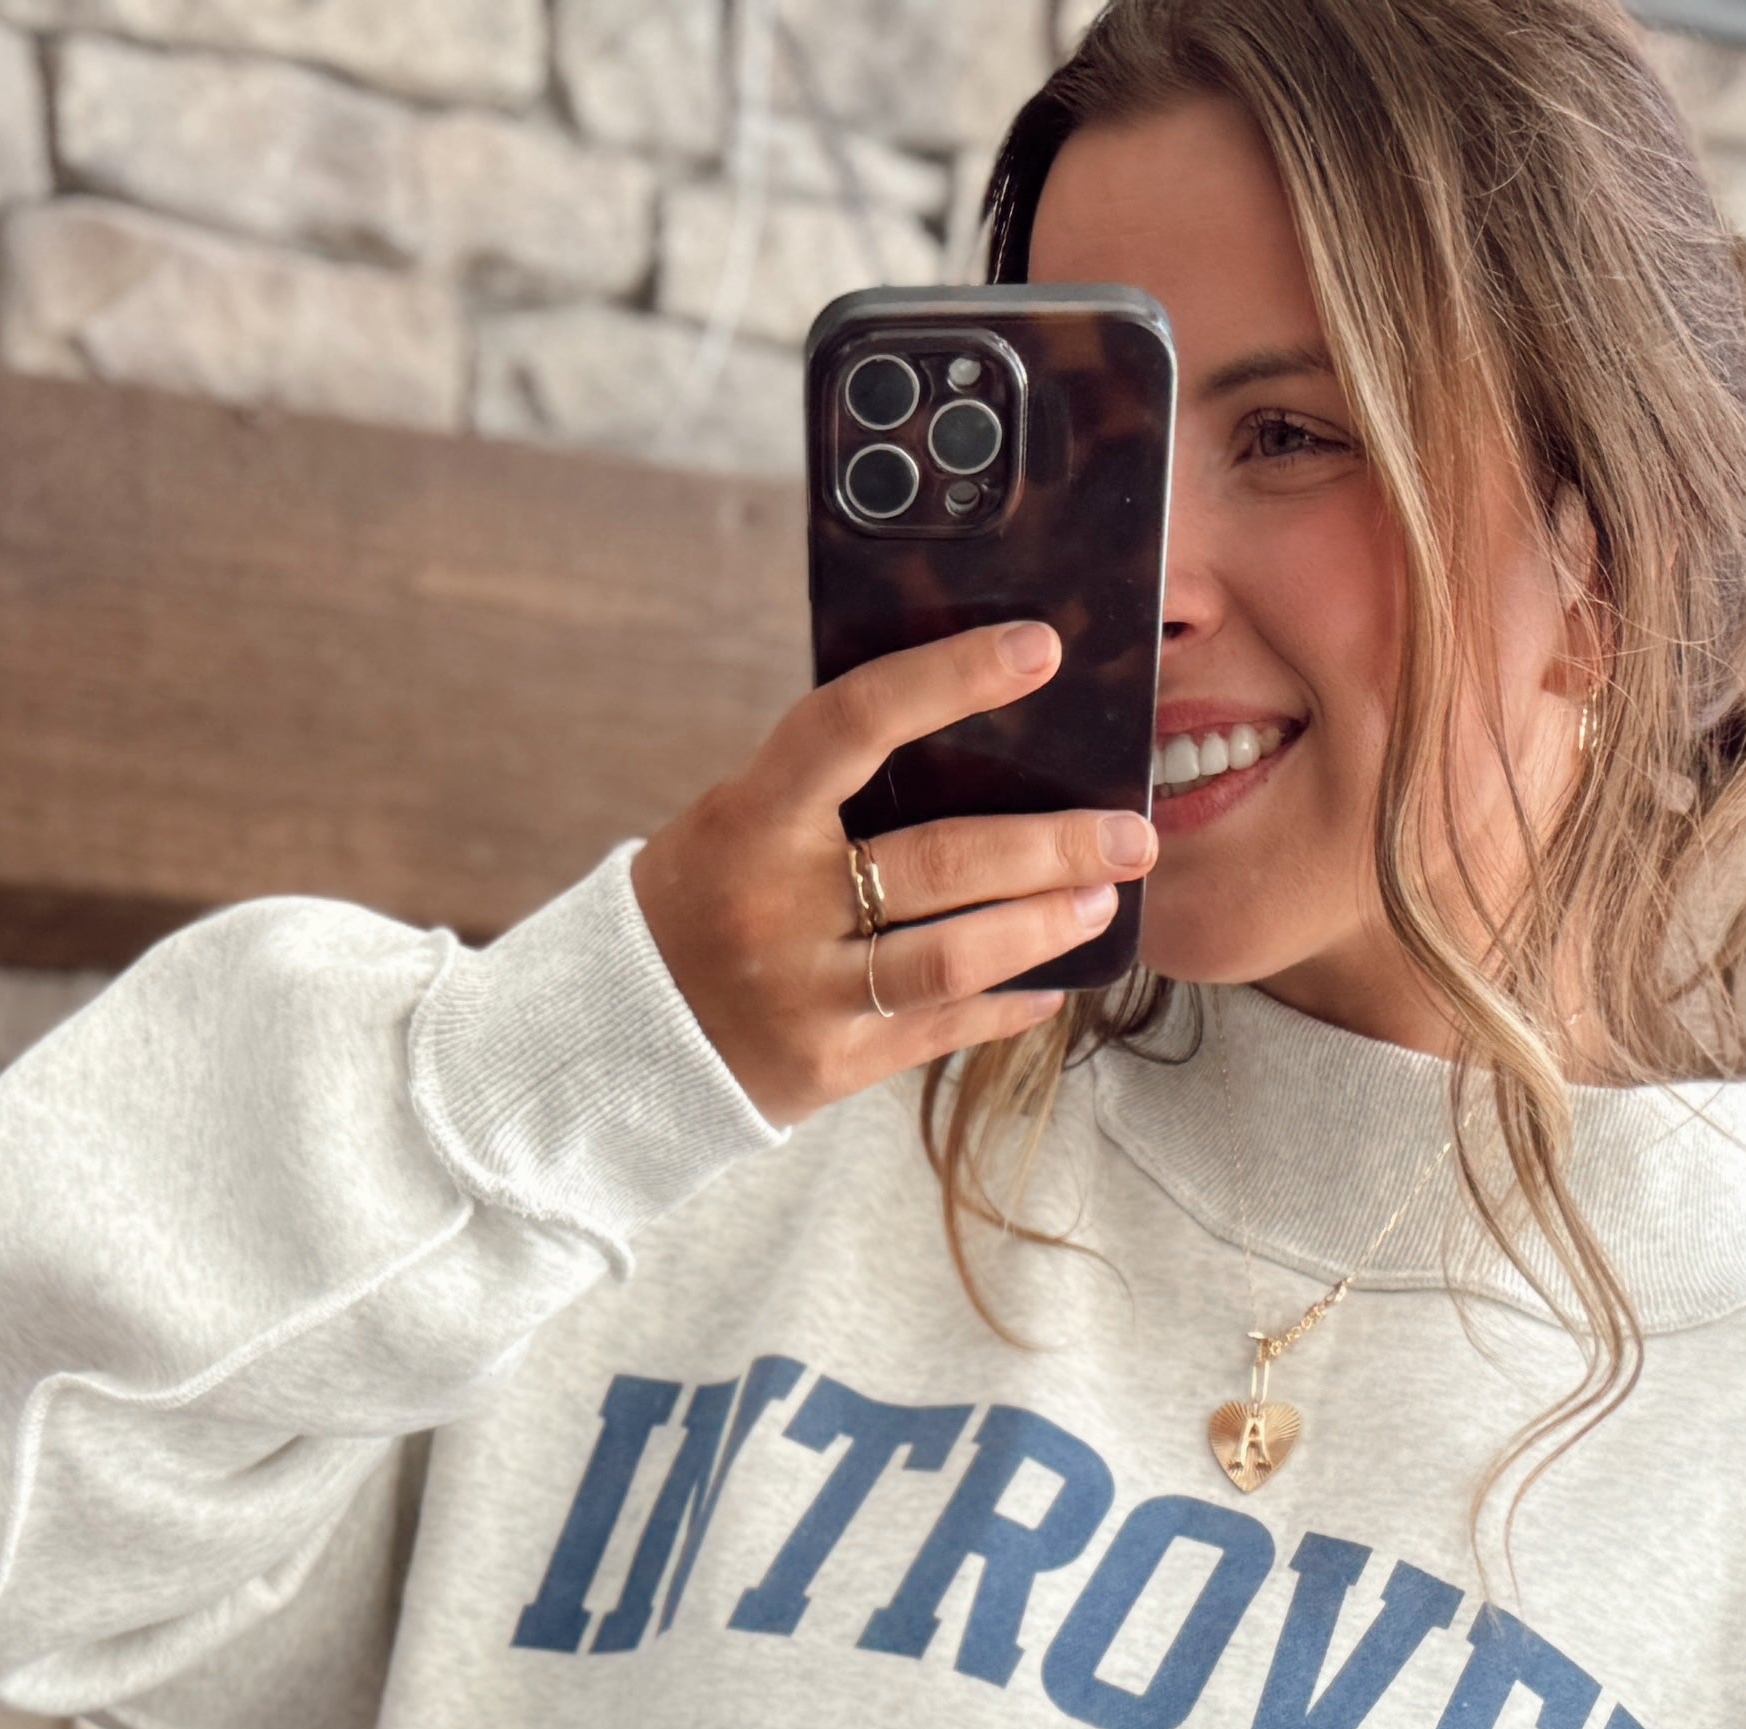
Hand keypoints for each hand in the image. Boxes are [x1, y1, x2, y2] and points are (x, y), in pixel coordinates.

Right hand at [629, 623, 1157, 1129]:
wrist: (613, 1036)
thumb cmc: (700, 900)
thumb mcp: (735, 822)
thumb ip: (829, 790)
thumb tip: (968, 736)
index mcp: (750, 817)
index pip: (857, 721)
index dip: (950, 676)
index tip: (1039, 647)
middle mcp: (779, 906)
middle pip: (942, 861)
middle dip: (1052, 845)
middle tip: (1132, 829)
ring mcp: (806, 993)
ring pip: (955, 958)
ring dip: (1044, 926)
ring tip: (1104, 900)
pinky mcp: (831, 1065)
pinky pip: (943, 1030)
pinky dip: (1009, 1004)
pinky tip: (1057, 982)